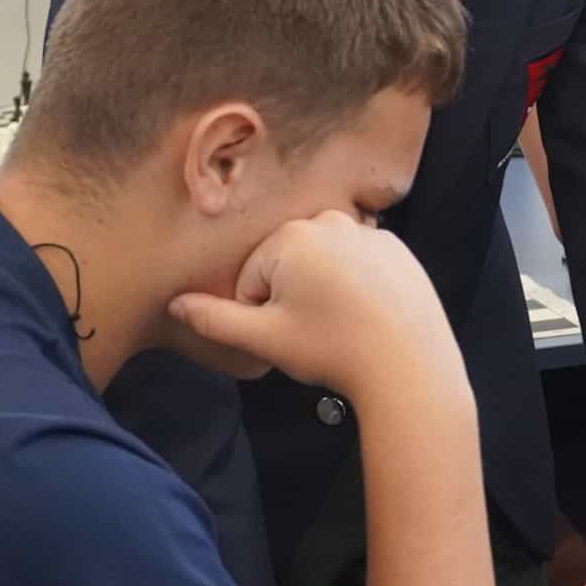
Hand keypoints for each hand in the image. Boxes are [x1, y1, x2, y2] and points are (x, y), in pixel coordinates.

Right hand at [168, 213, 463, 398]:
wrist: (409, 364)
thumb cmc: (332, 350)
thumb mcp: (264, 339)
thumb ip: (214, 318)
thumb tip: (176, 303)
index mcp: (290, 237)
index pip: (251, 277)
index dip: (262, 313)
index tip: (290, 333)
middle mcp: (328, 221)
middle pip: (286, 264)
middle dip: (291, 297)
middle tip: (317, 330)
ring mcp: (367, 231)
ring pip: (323, 265)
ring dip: (323, 291)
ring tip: (343, 324)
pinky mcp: (396, 247)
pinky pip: (358, 264)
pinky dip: (357, 286)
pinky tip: (368, 314)